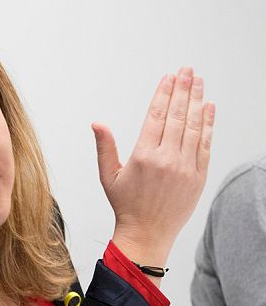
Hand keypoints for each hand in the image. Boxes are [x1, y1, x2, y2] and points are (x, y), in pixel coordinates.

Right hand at [92, 68, 214, 266]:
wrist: (148, 233)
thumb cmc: (126, 205)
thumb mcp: (107, 175)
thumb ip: (104, 146)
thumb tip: (97, 123)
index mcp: (143, 156)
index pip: (156, 116)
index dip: (163, 94)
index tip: (168, 78)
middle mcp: (166, 159)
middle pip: (178, 116)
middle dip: (183, 90)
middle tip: (187, 71)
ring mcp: (185, 168)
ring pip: (194, 127)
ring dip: (197, 102)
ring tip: (199, 83)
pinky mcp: (198, 177)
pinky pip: (206, 145)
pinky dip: (208, 125)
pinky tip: (209, 109)